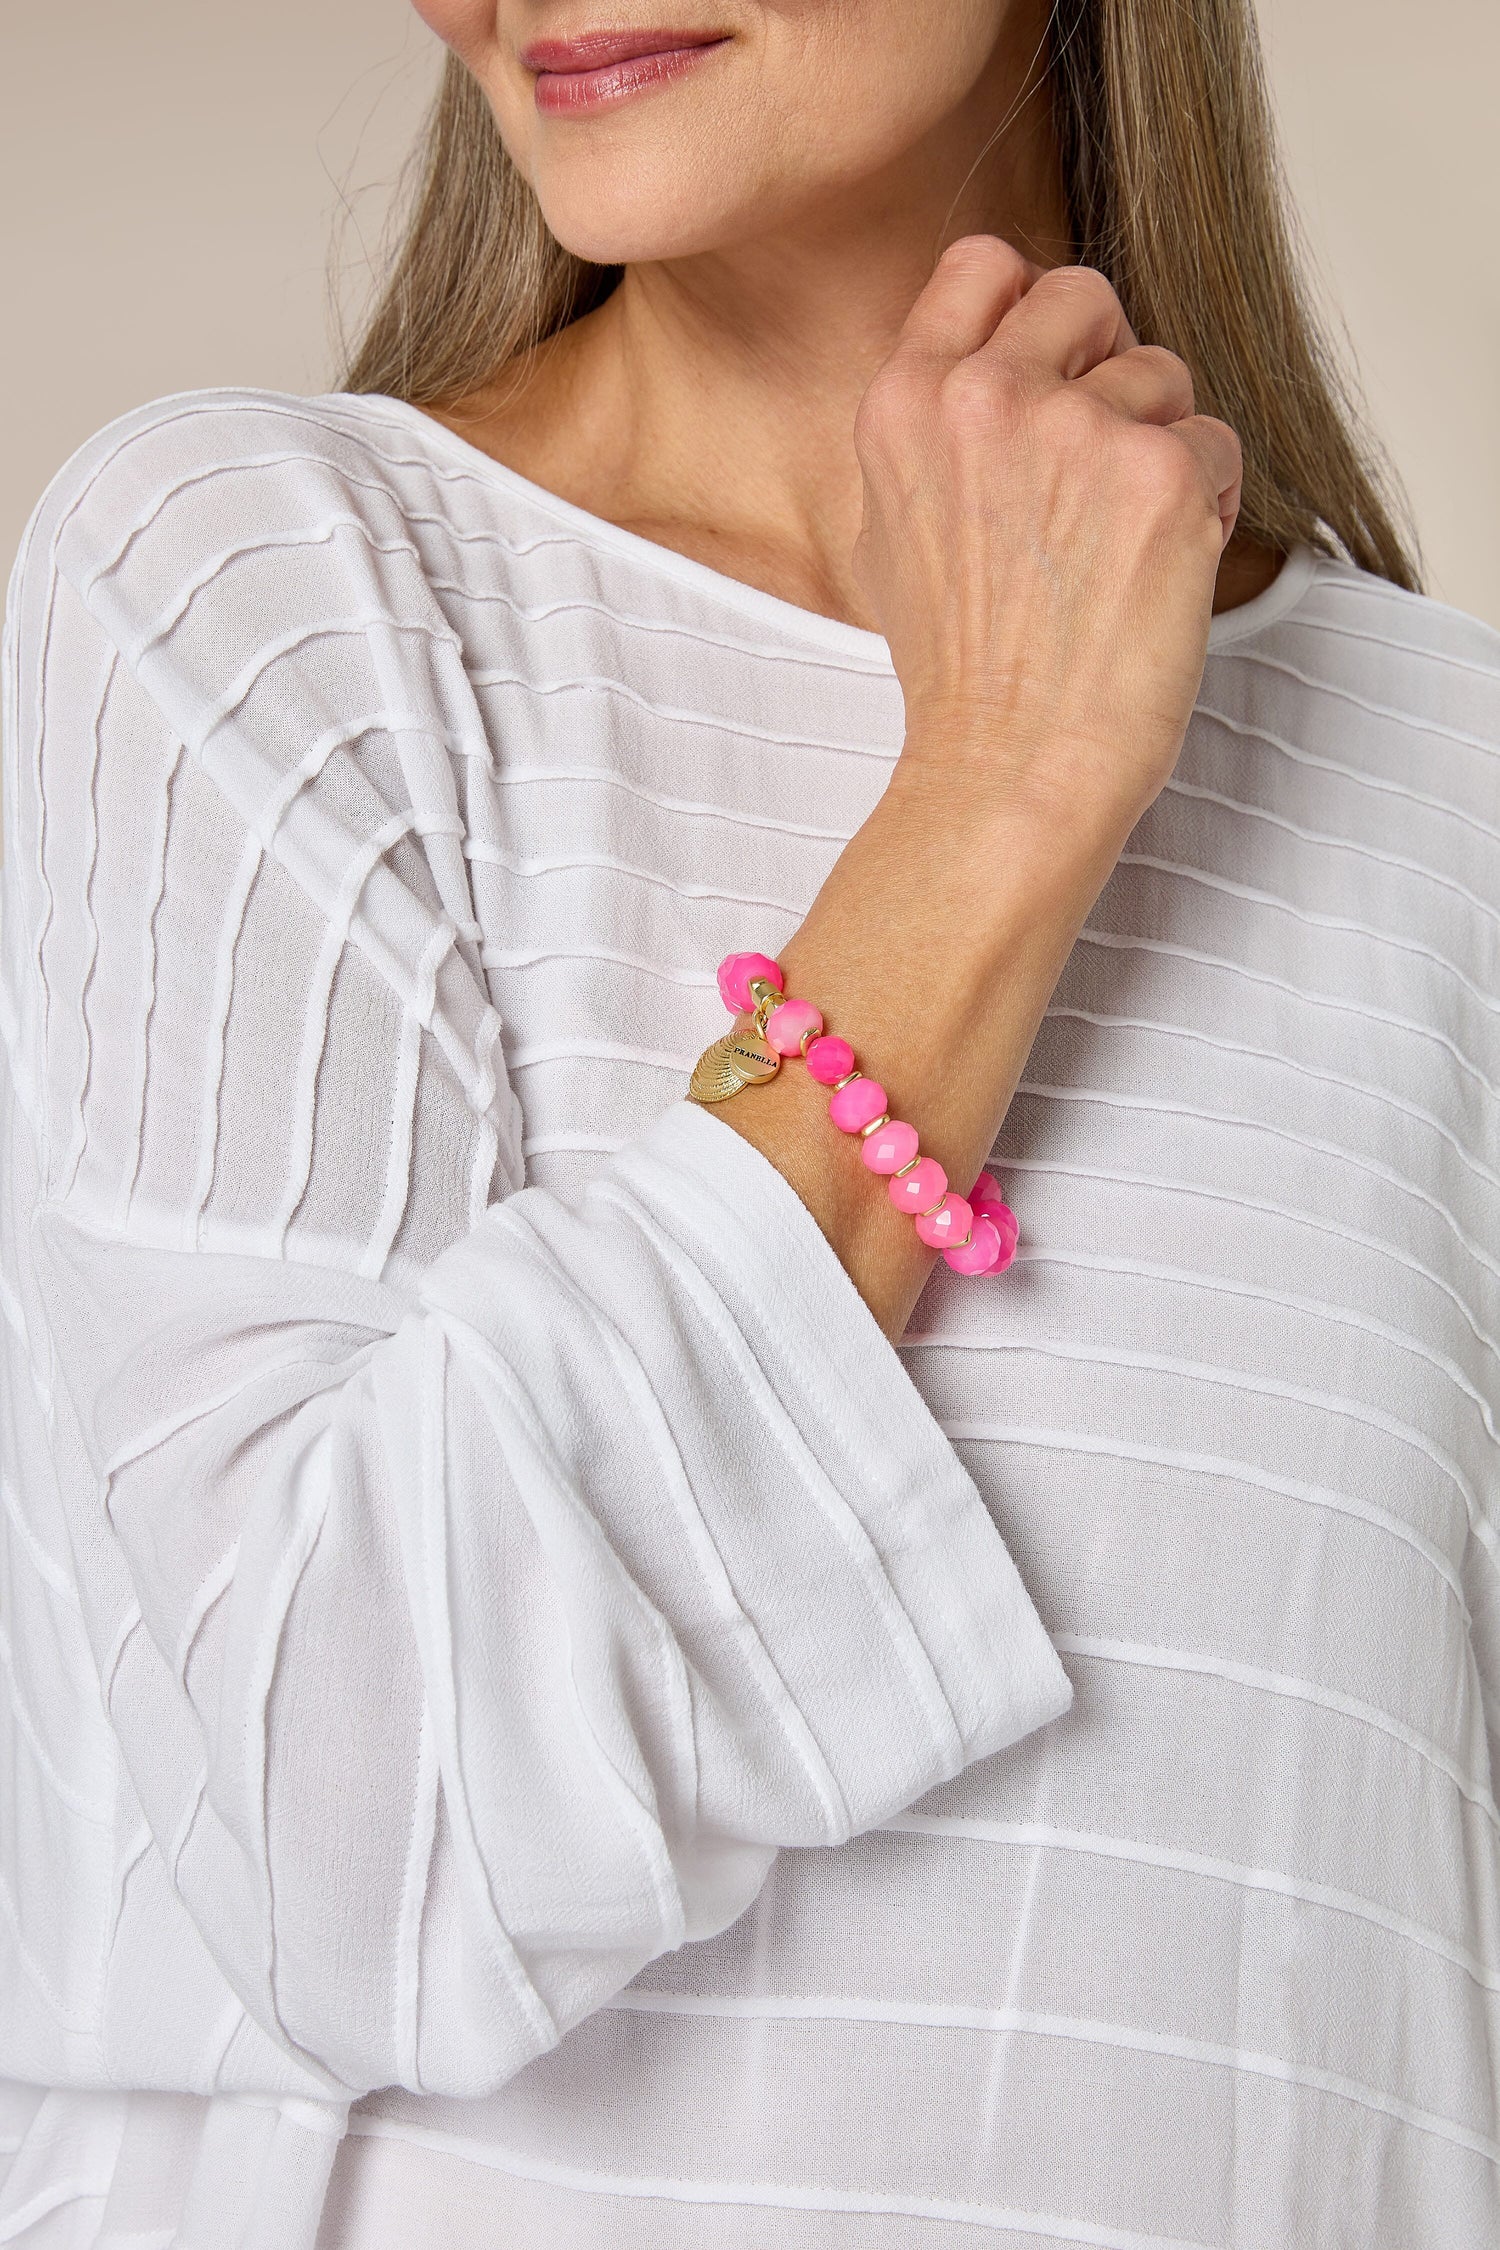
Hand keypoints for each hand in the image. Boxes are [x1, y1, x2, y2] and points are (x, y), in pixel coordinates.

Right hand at [850, 234, 1243, 843]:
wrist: (1007, 768)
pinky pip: (1218, 444)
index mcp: (905, 402)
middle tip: (1100, 465)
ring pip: (1163, 374)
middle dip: (1108, 367)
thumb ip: (935, 433)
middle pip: (1085, 296)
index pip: (983, 265)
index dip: (1030, 312)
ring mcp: (1076, 429)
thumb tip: (1000, 372)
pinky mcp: (1162, 475)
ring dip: (1161, 447)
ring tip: (1122, 544)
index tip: (1050, 371)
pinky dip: (1208, 504)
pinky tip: (1160, 571)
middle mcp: (984, 397)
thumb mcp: (892, 531)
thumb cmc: (960, 677)